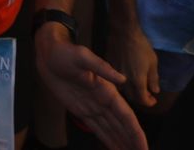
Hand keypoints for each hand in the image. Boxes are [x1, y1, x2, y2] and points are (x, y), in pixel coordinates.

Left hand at [36, 27, 147, 149]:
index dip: (135, 132)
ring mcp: (93, 108)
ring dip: (121, 143)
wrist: (49, 54)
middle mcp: (104, 102)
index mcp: (108, 91)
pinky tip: (114, 147)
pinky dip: (106, 139)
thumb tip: (122, 79)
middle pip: (122, 127)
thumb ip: (102, 67)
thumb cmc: (66, 53)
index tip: (143, 147)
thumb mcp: (83, 57)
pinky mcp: (81, 111)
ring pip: (111, 130)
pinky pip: (97, 128)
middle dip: (132, 142)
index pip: (126, 116)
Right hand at [106, 21, 159, 108]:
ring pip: (123, 90)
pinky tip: (128, 77)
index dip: (149, 102)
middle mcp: (125, 82)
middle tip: (147, 94)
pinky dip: (124, 83)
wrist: (124, 32)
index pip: (142, 100)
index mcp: (137, 81)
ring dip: (132, 92)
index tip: (154, 100)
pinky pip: (116, 81)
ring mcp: (115, 75)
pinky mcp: (110, 68)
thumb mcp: (153, 62)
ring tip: (138, 87)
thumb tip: (155, 91)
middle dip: (140, 98)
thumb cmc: (141, 46)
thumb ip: (153, 79)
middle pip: (132, 97)